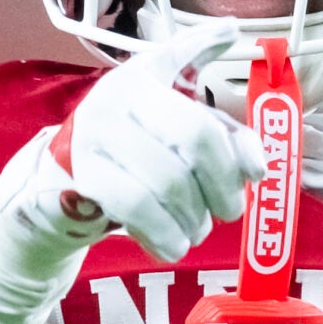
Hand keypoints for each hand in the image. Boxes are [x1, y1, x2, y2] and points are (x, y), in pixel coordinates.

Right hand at [56, 18, 265, 262]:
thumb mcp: (183, 117)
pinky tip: (175, 244)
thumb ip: (227, 131)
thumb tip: (256, 153)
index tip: (255, 177)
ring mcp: (93, 143)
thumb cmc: (140, 139)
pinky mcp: (83, 181)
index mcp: (145, 78)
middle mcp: (113, 105)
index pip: (200, 127)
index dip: (234, 159)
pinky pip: (134, 211)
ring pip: (161, 189)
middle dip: (218, 194)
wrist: (66, 169)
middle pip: (184, 160)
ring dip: (192, 220)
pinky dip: (164, 235)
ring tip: (198, 229)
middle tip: (228, 211)